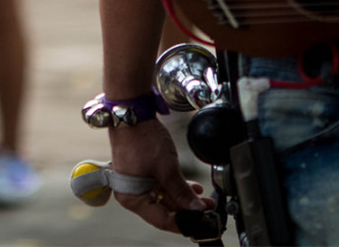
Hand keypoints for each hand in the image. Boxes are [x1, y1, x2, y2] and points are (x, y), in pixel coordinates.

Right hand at [106, 118, 208, 233]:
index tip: (201, 222)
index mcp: (132, 198)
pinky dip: (175, 187)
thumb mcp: (167, 169)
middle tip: (206, 209)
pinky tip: (192, 188)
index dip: (183, 223)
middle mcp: (131, 194)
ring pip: (163, 198)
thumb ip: (182, 192)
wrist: (131, 114)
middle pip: (163, 210)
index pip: (161, 220)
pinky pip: (160, 186)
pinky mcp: (141, 173)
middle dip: (186, 209)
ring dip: (183, 198)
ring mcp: (136, 184)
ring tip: (203, 199)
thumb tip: (195, 208)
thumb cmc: (141, 139)